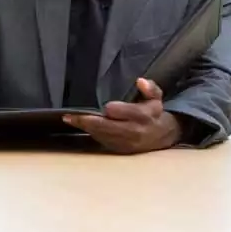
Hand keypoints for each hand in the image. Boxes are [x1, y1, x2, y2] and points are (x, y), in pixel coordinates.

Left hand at [62, 78, 182, 153]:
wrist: (161, 136)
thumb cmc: (153, 112)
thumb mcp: (155, 97)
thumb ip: (149, 88)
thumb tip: (140, 81)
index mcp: (143, 116)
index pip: (123, 113)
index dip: (111, 109)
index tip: (105, 107)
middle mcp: (133, 131)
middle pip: (105, 127)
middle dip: (86, 121)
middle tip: (69, 116)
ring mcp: (126, 143)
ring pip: (101, 136)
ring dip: (86, 128)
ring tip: (70, 120)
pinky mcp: (120, 150)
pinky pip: (103, 142)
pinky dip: (92, 133)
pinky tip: (82, 126)